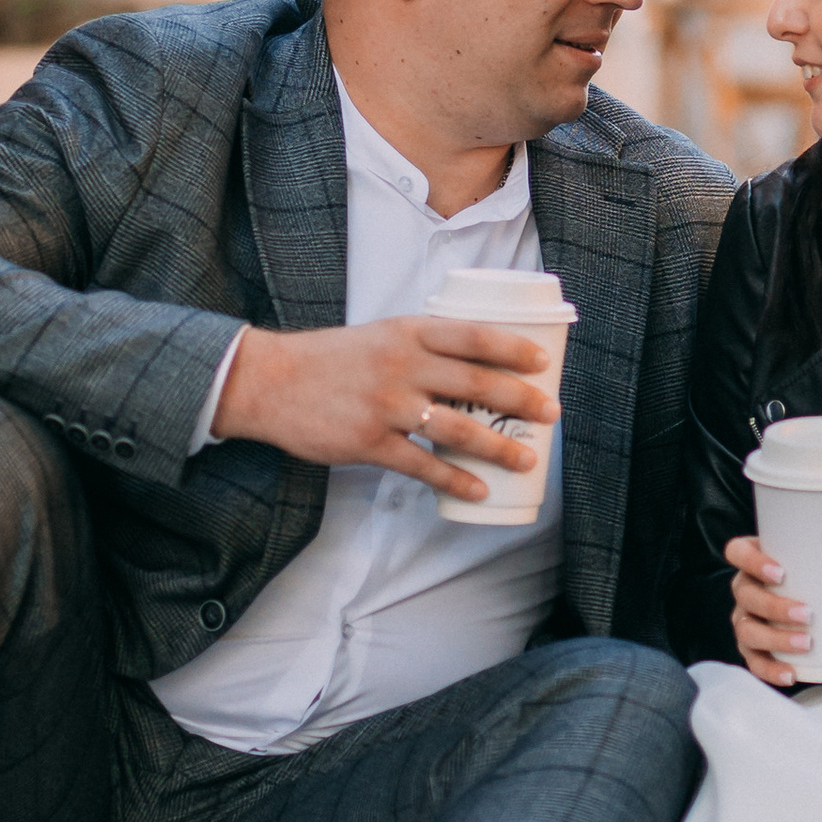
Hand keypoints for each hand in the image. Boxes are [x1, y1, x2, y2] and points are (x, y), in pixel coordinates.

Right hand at [213, 317, 560, 502]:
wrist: (271, 381)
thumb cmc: (332, 359)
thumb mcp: (381, 334)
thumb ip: (422, 345)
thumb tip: (474, 363)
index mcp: (409, 332)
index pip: (473, 335)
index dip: (512, 347)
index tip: (543, 360)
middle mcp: (402, 365)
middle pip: (475, 382)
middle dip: (520, 400)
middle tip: (550, 412)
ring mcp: (386, 405)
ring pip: (456, 427)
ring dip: (497, 445)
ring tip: (526, 458)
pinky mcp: (369, 442)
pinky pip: (422, 465)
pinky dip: (454, 480)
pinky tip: (477, 489)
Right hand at [725, 534, 821, 688]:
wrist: (806, 605)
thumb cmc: (817, 582)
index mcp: (758, 560)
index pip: (738, 552)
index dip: (752, 560)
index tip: (781, 572)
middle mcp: (745, 589)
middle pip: (746, 594)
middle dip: (774, 606)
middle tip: (808, 614)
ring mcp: (744, 619)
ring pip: (747, 629)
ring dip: (775, 638)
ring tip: (807, 644)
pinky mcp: (751, 648)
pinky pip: (753, 661)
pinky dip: (769, 670)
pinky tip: (791, 674)